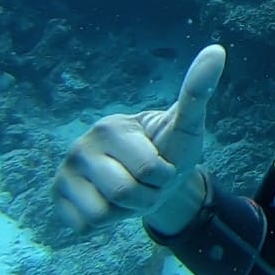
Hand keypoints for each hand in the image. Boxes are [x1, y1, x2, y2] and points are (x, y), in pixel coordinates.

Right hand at [53, 45, 225, 231]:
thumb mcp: (187, 124)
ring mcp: (65, 172)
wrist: (152, 180)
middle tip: (146, 182)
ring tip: (127, 193)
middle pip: (124, 194)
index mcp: (111, 126)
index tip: (161, 164)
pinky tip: (107, 203)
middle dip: (145, 197)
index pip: (150, 170)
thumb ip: (197, 91)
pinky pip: (82, 226)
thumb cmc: (170, 149)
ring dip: (123, 213)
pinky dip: (102, 223)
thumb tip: (217, 49)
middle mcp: (80, 146)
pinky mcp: (57, 197)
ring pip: (100, 215)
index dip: (164, 176)